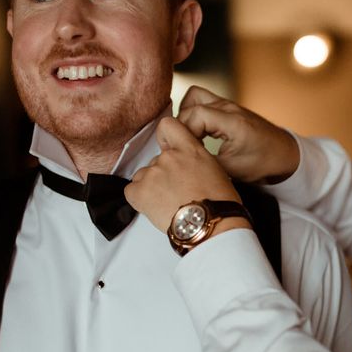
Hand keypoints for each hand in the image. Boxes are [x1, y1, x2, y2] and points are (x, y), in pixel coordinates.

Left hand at [124, 117, 245, 233]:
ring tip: (169, 204)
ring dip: (152, 188)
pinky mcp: (141, 191)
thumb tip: (185, 167)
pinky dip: (140, 199)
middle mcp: (169, 156)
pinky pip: (131, 191)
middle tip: (177, 193)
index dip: (165, 138)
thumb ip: (195, 160)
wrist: (211, 224)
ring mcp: (153, 173)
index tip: (168, 149)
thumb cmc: (219, 204)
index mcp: (190, 149)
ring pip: (143, 176)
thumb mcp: (214, 170)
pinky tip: (156, 208)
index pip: (167, 126)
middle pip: (156, 160)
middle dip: (163, 175)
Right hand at [177, 86, 299, 183]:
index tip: (185, 147)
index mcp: (232, 121)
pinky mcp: (229, 108)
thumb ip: (205, 161)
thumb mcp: (232, 170)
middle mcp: (230, 108)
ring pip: (195, 96)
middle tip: (184, 143)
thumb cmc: (263, 163)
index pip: (194, 114)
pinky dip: (195, 113)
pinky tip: (197, 132)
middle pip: (192, 102)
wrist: (284, 155)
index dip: (184, 131)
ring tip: (189, 135)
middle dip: (182, 123)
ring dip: (187, 113)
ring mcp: (229, 105)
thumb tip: (182, 158)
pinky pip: (204, 101)